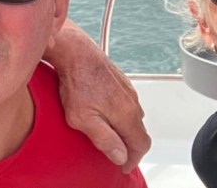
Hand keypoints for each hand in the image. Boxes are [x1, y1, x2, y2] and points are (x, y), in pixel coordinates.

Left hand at [45, 21, 150, 171]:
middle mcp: (132, 101)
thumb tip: (121, 155)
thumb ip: (104, 139)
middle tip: (115, 153)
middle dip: (129, 146)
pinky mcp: (121, 81)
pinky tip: (105, 112)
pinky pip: (127, 103)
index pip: (141, 144)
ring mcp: (128, 89)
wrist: (74, 52)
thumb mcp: (83, 118)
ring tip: (110, 134)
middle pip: (139, 131)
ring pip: (134, 116)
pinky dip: (121, 114)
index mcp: (126, 114)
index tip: (122, 165)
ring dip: (126, 129)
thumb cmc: (76, 82)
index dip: (134, 159)